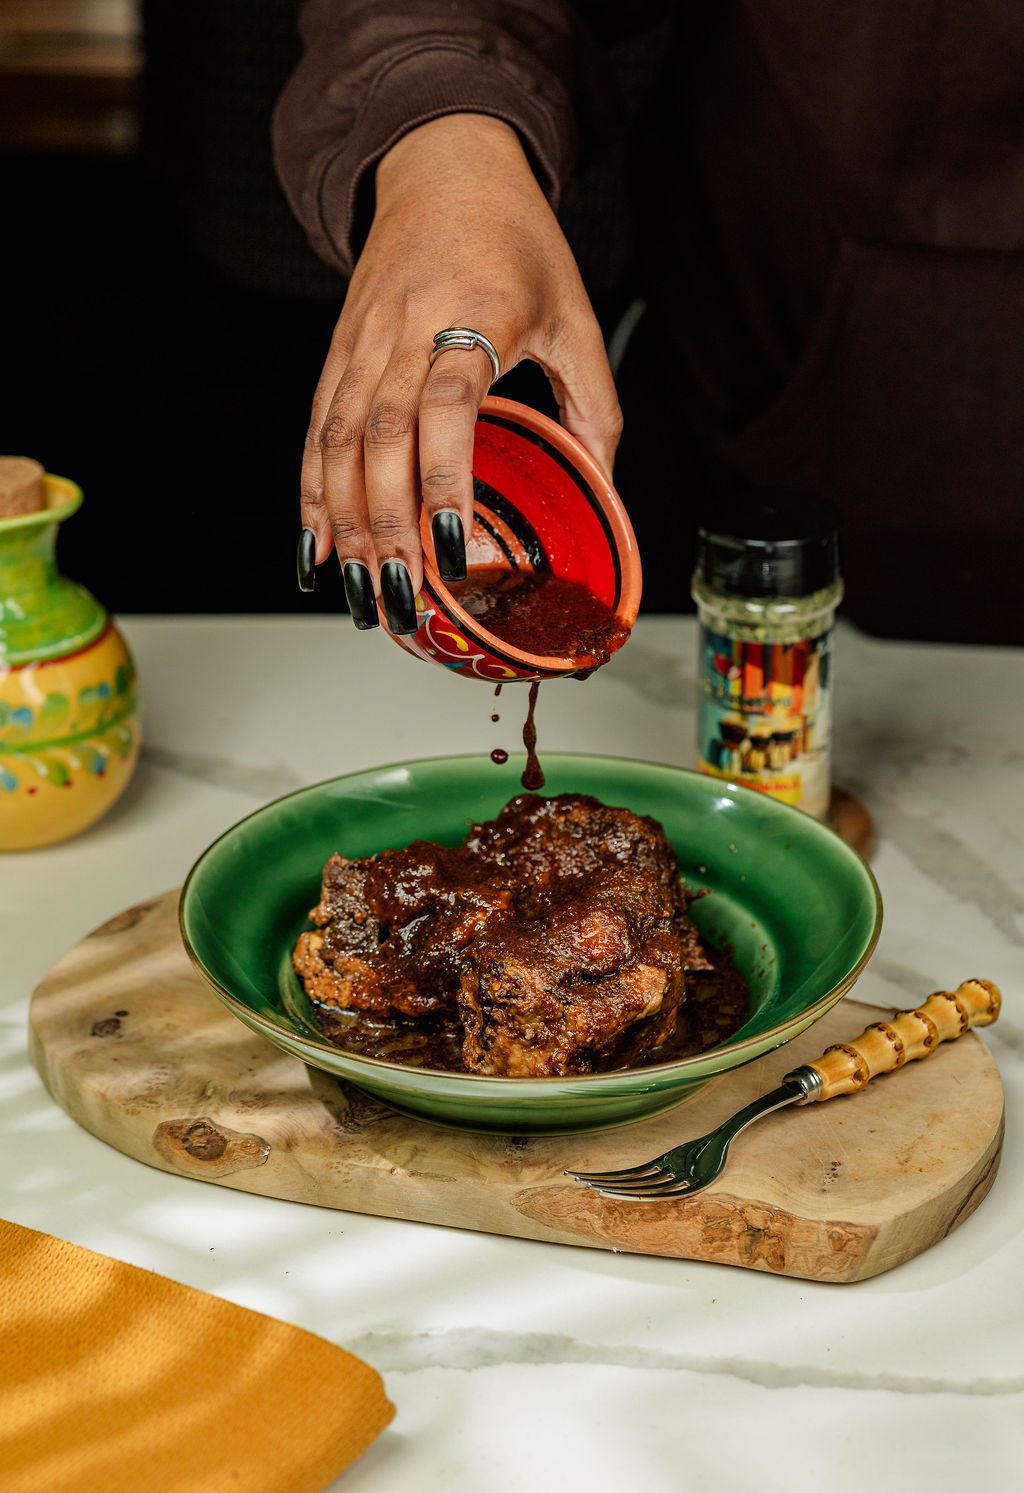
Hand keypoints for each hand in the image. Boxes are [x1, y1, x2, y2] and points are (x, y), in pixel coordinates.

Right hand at [299, 113, 621, 631]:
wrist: (444, 162)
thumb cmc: (516, 239)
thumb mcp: (576, 315)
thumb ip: (594, 405)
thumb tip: (605, 490)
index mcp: (473, 314)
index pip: (447, 405)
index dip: (443, 479)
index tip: (450, 545)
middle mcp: (405, 329)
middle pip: (380, 439)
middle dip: (386, 530)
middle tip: (401, 599)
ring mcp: (362, 342)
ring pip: (337, 443)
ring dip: (345, 527)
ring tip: (360, 596)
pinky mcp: (338, 352)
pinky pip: (315, 431)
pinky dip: (311, 495)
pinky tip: (317, 549)